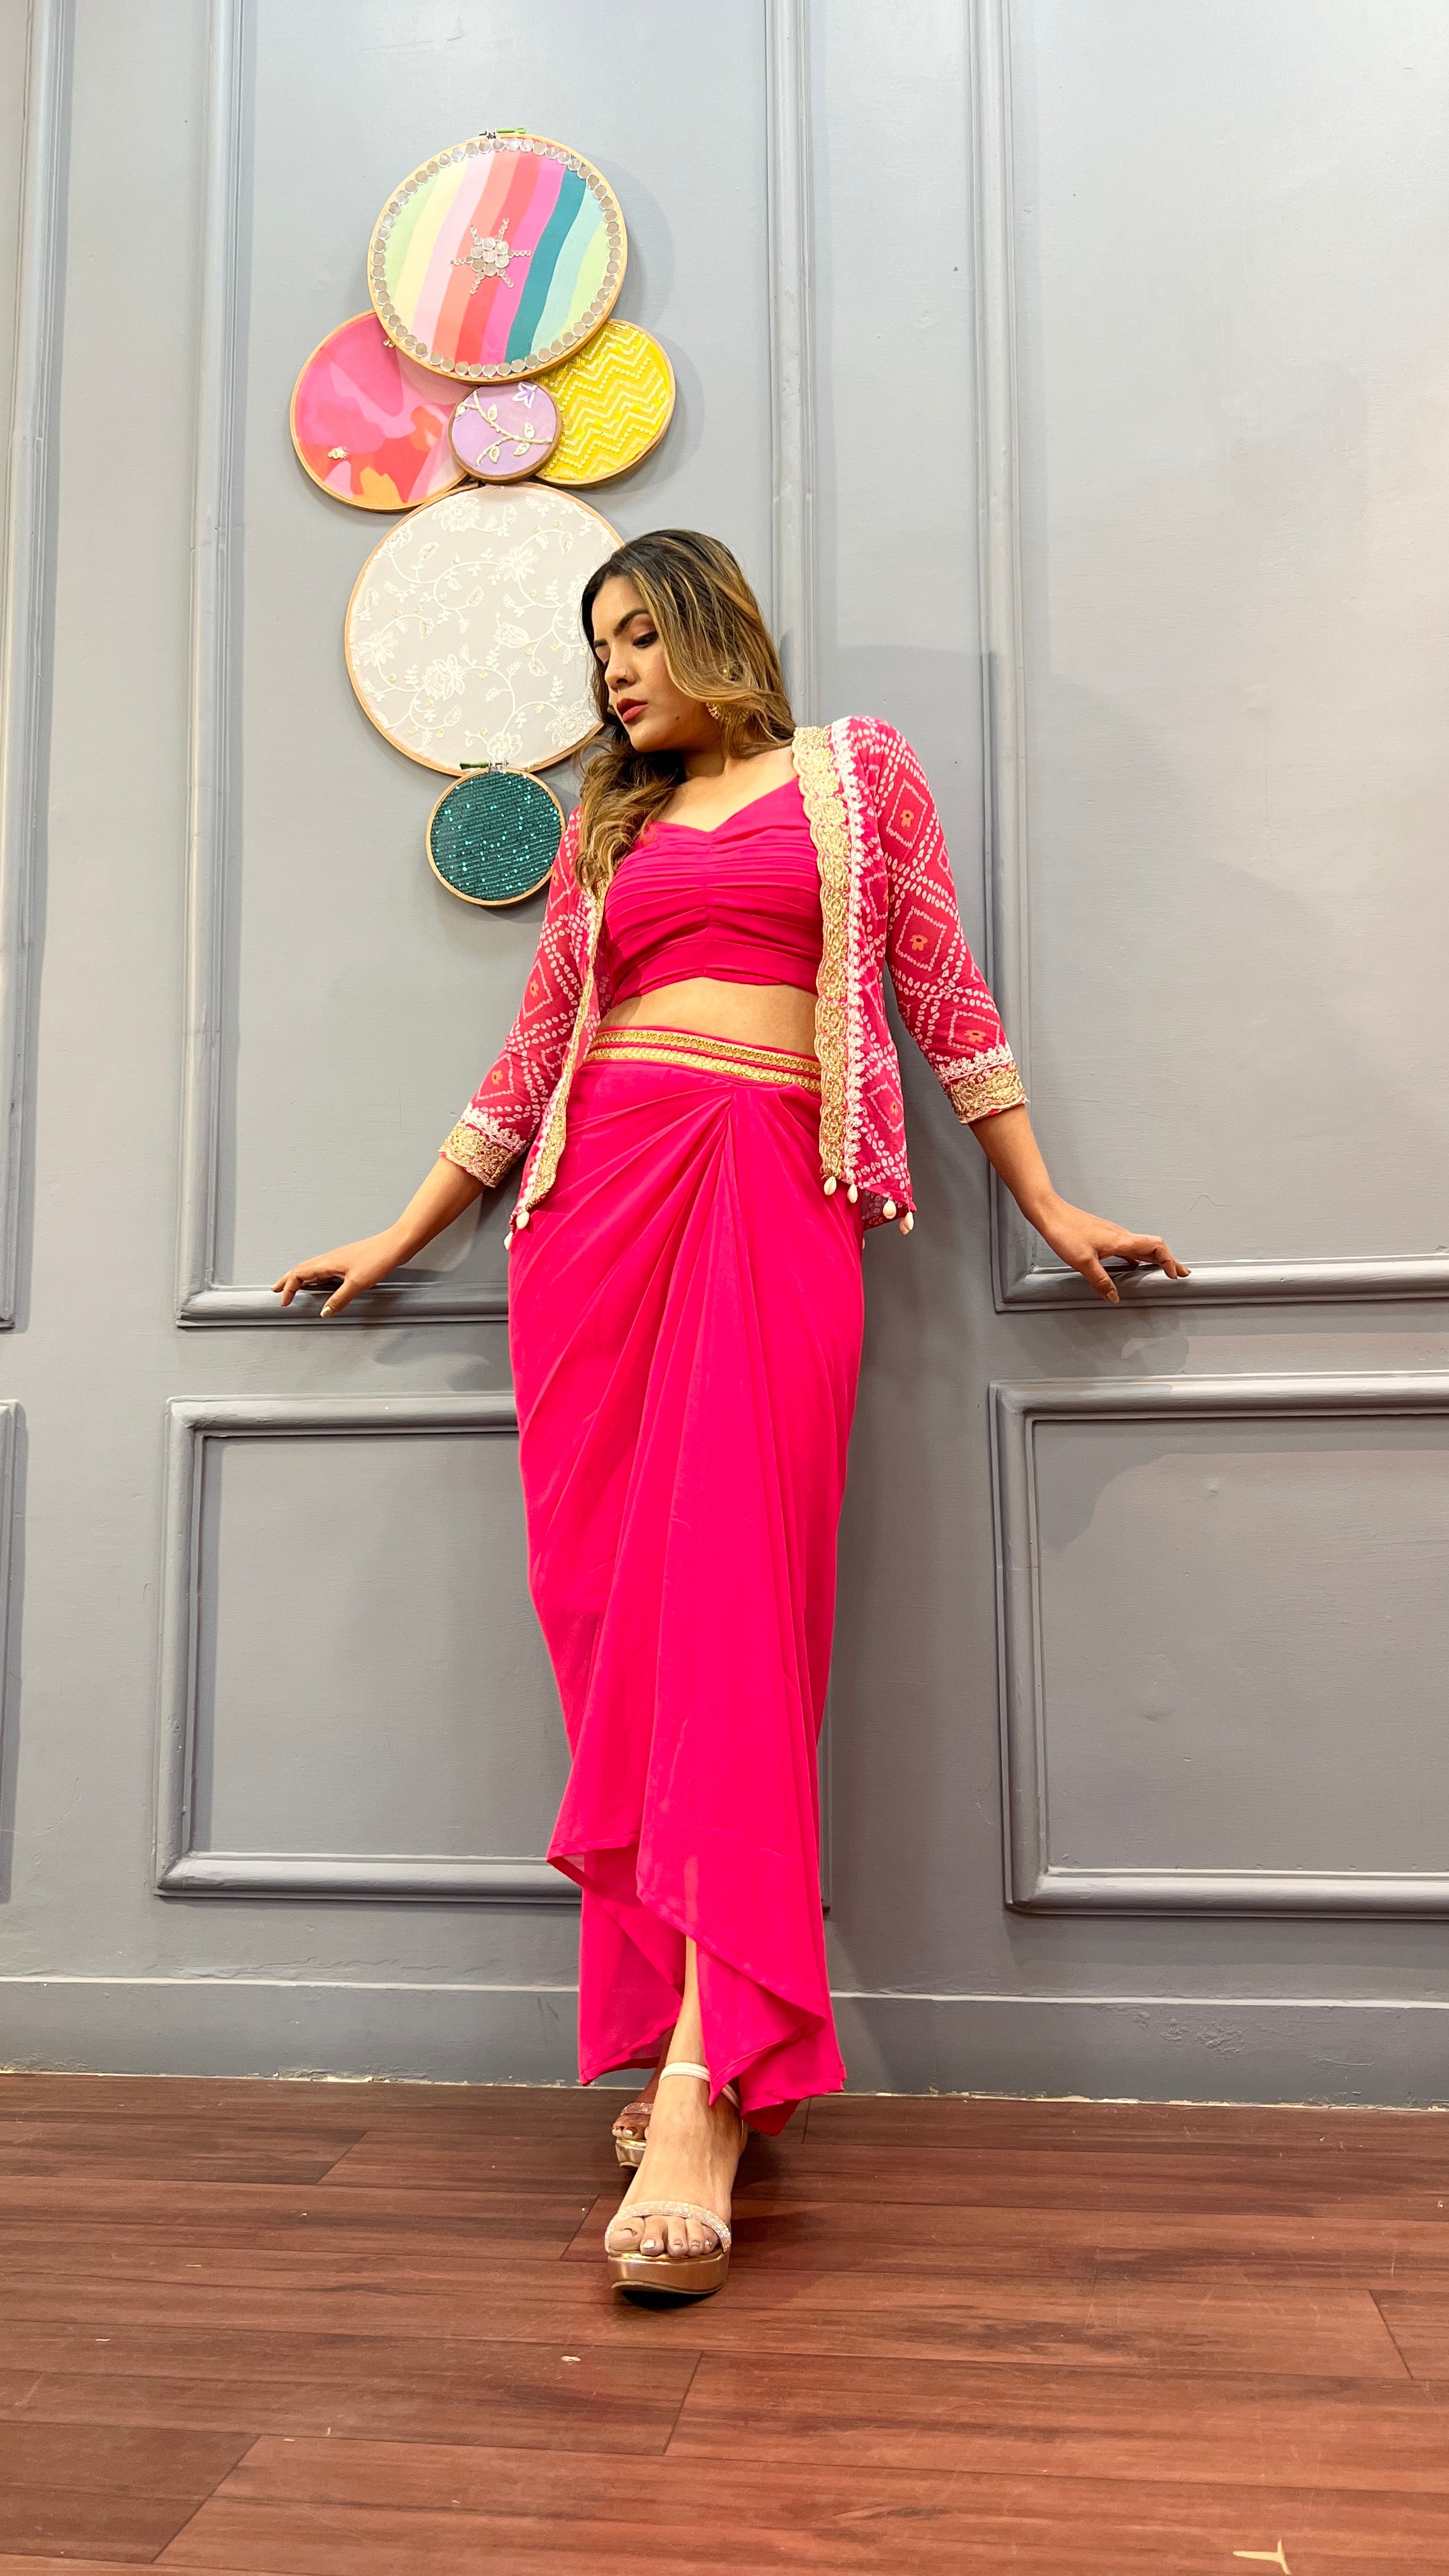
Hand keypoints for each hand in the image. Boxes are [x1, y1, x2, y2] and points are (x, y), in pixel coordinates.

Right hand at [272, 1232, 401, 1317]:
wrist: (395, 1245)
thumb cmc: (378, 1258)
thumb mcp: (357, 1283)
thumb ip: (339, 1299)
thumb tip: (325, 1312)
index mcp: (327, 1262)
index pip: (299, 1274)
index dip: (288, 1288)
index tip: (283, 1301)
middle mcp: (330, 1259)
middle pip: (301, 1269)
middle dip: (287, 1281)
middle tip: (276, 1290)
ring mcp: (339, 1260)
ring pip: (312, 1270)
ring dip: (300, 1279)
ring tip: (294, 1289)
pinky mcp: (348, 1262)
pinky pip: (325, 1271)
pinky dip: (316, 1278)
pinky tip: (321, 1285)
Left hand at [1032, 1195, 1189, 1303]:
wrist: (1051, 1213)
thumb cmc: (1065, 1232)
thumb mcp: (1083, 1262)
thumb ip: (1101, 1281)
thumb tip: (1114, 1296)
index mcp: (1121, 1240)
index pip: (1156, 1247)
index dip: (1169, 1260)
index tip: (1175, 1275)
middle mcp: (1121, 1236)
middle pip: (1154, 1247)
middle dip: (1170, 1261)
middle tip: (1182, 1273)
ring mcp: (1113, 1235)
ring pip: (1142, 1247)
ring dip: (1155, 1259)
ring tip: (1163, 1271)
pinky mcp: (1104, 1236)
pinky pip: (1128, 1248)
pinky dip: (1138, 1257)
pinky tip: (1133, 1264)